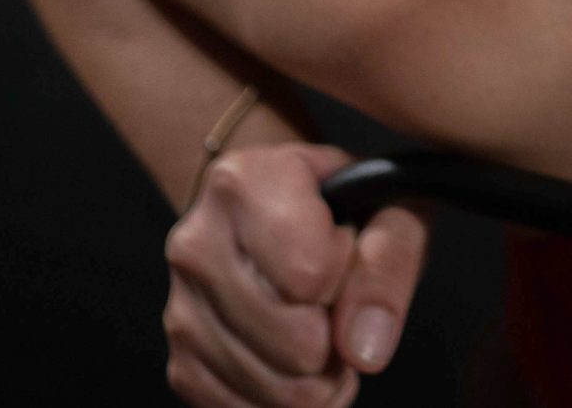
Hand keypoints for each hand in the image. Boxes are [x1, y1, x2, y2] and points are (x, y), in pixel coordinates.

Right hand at [162, 142, 429, 406]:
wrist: (277, 207)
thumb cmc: (340, 202)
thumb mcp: (390, 203)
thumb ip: (389, 262)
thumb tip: (363, 348)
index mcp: (243, 184)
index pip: (310, 274)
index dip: (347, 276)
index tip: (344, 249)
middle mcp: (196, 244)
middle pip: (298, 344)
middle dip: (340, 337)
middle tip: (338, 299)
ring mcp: (181, 308)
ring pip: (279, 390)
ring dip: (319, 376)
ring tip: (323, 327)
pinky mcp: (182, 362)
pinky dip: (286, 399)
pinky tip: (295, 358)